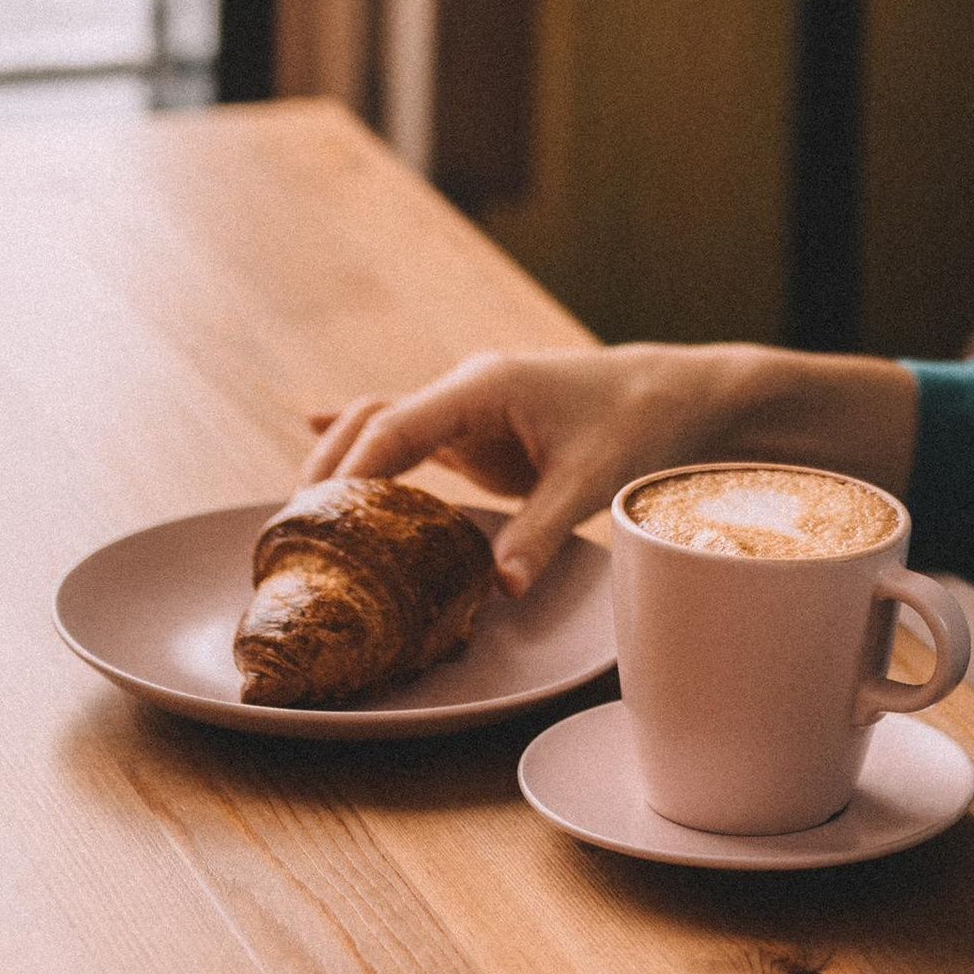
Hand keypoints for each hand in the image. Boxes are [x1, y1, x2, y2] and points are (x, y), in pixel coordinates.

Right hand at [300, 340, 913, 598]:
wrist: (684, 394)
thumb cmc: (644, 423)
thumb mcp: (596, 478)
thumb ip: (544, 530)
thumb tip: (503, 587)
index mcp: (485, 385)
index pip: (396, 425)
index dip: (350, 470)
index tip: (311, 515)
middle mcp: (468, 390)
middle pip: (374, 422)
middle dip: (329, 469)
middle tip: (289, 530)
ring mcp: (472, 411)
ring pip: (385, 429)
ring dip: (343, 464)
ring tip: (295, 519)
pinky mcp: (482, 435)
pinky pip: (410, 437)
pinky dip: (367, 442)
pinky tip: (314, 428)